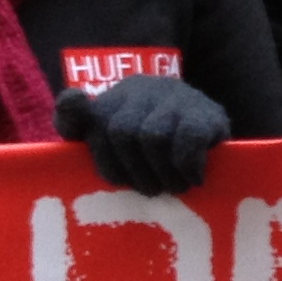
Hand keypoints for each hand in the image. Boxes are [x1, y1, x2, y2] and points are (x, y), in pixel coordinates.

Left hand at [53, 76, 229, 195]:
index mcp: (111, 100)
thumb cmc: (151, 145)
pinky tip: (193, 178)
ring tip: (173, 187)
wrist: (209, 125)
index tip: (89, 140)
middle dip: (133, 171)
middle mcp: (141, 90)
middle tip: (150, 190)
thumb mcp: (110, 139)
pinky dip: (187, 165)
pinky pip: (188, 138)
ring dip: (162, 173)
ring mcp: (176, 98)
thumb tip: (72, 98)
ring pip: (152, 136)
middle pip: (120, 131)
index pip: (80, 112)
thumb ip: (80, 126)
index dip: (75, 120)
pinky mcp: (207, 113)